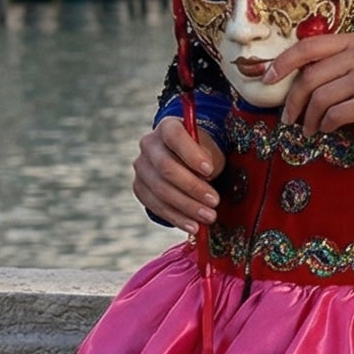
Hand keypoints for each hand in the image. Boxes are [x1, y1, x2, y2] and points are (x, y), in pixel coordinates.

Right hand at [133, 113, 224, 231]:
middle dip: (192, 187)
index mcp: (168, 127)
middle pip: (166, 167)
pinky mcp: (139, 188)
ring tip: (209, 217)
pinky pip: (155, 206)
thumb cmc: (202, 155)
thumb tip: (206, 179)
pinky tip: (193, 226)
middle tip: (214, 202)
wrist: (185, 163)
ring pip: (160, 190)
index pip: (175, 137)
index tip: (209, 170)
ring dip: (187, 207)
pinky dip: (176, 218)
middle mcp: (149, 144)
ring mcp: (141, 167)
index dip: (191, 154)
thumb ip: (207, 160)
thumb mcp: (209, 151)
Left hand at [268, 33, 353, 148]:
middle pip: (310, 77)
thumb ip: (336, 66)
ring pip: (320, 99)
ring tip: (309, 129)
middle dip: (293, 101)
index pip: (308, 46)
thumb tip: (293, 78)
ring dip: (309, 119)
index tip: (267, 79)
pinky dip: (326, 126)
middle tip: (288, 119)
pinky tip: (328, 130)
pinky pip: (335, 115)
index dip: (283, 63)